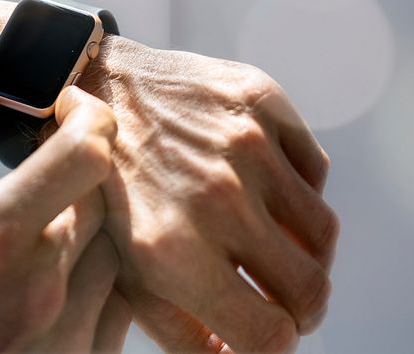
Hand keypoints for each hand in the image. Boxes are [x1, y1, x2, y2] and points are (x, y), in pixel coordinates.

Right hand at [0, 68, 131, 352]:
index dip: (89, 115)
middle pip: (104, 191)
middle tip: (44, 170)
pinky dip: (98, 272)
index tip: (69, 106)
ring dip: (89, 222)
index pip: (87, 154)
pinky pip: (122, 293)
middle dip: (78, 169)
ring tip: (39, 231)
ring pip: (116, 241)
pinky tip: (52, 278)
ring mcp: (74, 325)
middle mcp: (44, 280)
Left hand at [83, 38, 338, 353]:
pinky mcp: (263, 102)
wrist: (89, 86)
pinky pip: (316, 171)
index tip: (269, 333)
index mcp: (173, 252)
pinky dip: (301, 193)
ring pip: (323, 232)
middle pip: (311, 289)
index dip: (276, 345)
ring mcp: (246, 145)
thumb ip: (181, 329)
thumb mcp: (120, 270)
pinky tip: (268, 193)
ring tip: (277, 247)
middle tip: (285, 299)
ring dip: (307, 252)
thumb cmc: (102, 190)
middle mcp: (217, 199)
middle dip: (303, 308)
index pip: (270, 335)